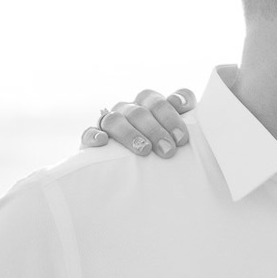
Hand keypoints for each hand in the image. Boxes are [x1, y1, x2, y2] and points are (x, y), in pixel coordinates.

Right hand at [80, 88, 195, 157]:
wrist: (130, 176)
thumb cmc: (160, 155)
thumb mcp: (175, 141)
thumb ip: (187, 125)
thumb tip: (185, 106)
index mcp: (151, 106)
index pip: (162, 100)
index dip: (172, 113)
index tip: (182, 137)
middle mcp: (130, 110)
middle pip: (141, 109)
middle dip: (156, 129)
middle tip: (168, 151)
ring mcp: (110, 122)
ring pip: (116, 118)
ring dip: (130, 133)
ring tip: (144, 150)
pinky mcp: (93, 138)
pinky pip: (89, 132)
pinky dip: (95, 135)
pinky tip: (103, 142)